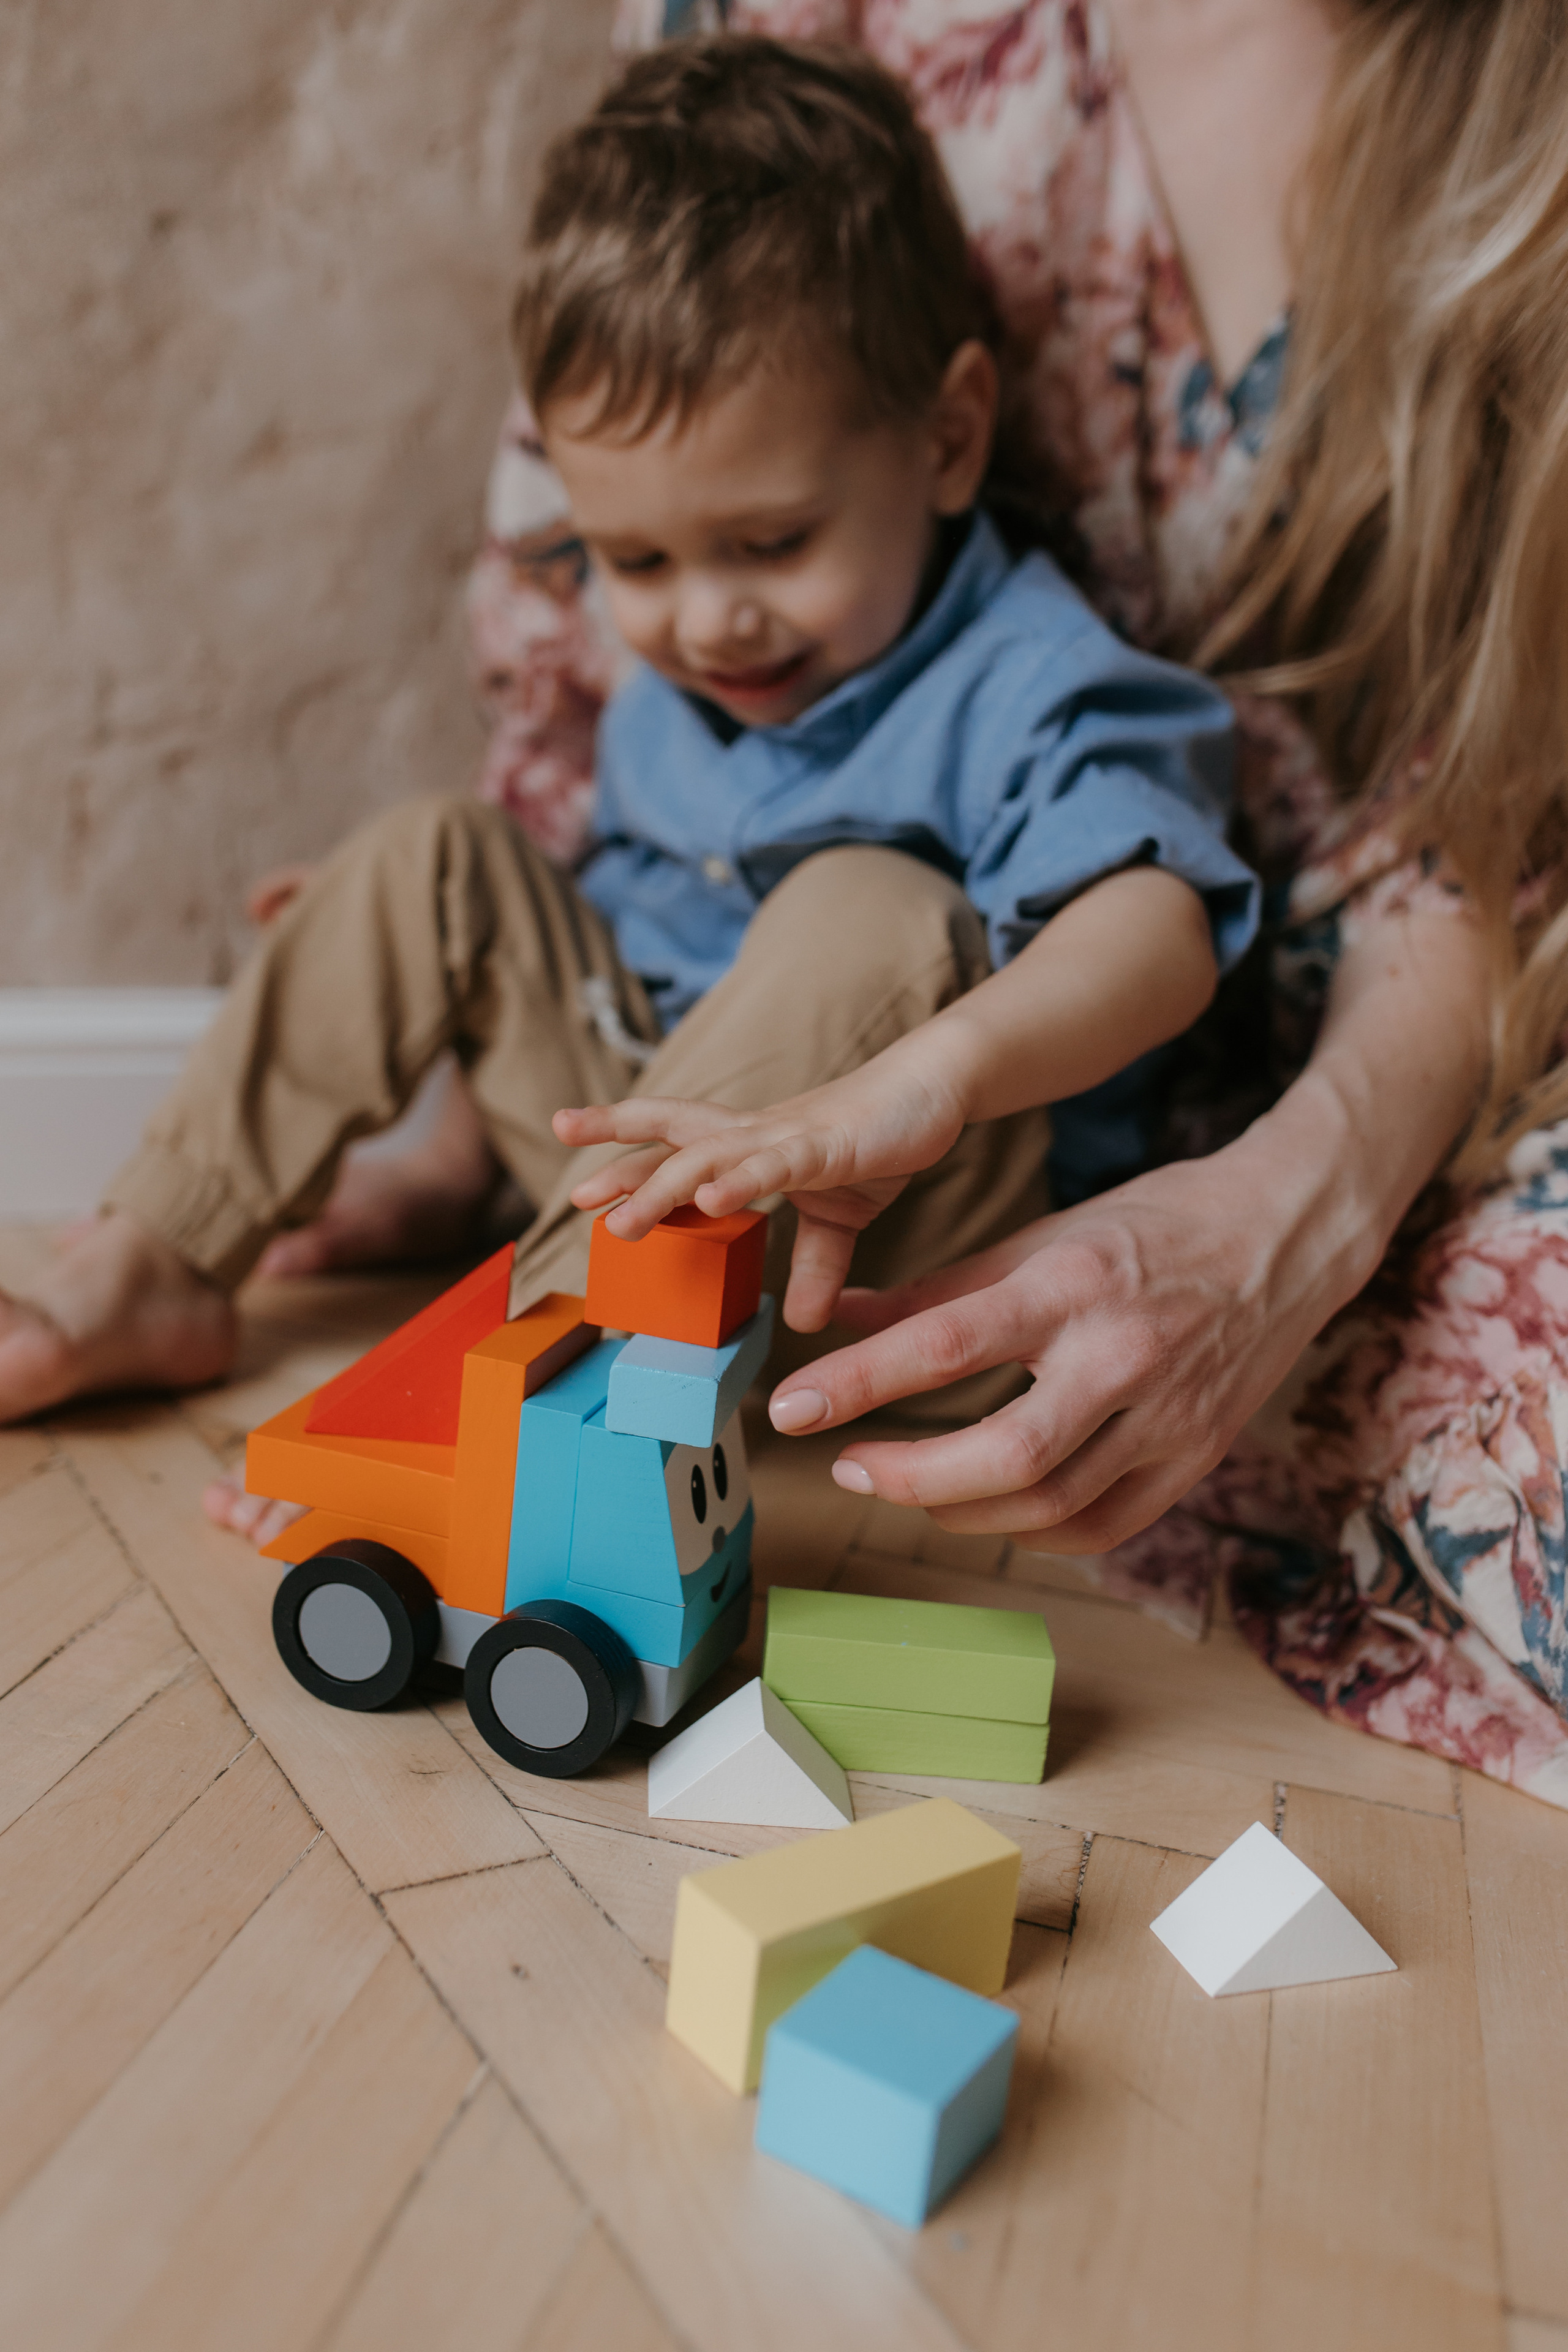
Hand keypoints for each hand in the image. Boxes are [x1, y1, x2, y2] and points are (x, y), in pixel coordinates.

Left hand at [553, 1057, 966, 1329]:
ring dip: (662, 1188)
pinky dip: (741, 1180)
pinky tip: (711, 1198)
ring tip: (623, 1221)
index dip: (624, 1148)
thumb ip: (814, 1266)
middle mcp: (755, 1134)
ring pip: (709, 1155)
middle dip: (619, 1159)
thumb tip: (802, 1322)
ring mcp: (786, 1138)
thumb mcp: (839, 1219)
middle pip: (671, 1136)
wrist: (932, 1092)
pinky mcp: (826, 1146)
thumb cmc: (876, 1141)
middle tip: (575, 1196)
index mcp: (751, 1145)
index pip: (674, 1141)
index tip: (576, 1166)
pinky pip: (776, 1165)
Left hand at [761, 1135, 1372, 1550]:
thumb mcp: (1041, 1236)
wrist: (1287, 1235)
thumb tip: (836, 1315)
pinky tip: (992, 1510)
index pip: (946, 1345)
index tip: (791, 1408)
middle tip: (850, 1469)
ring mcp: (1168, 1415)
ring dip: (961, 1510)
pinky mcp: (1196, 1456)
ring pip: (1050, 1504)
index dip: (858, 1384)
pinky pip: (1102, 1526)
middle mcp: (1123, 1355)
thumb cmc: (1153, 1226)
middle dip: (910, 1476)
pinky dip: (1033, 1531)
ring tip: (909, 1488)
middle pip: (1004, 1453)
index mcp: (1074, 1284)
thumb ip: (937, 1287)